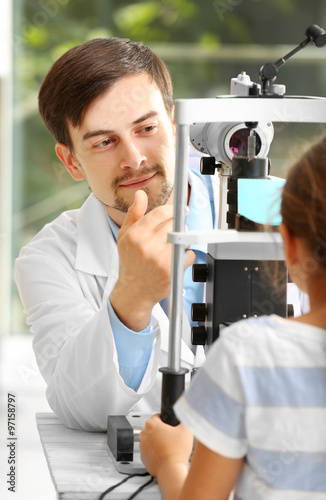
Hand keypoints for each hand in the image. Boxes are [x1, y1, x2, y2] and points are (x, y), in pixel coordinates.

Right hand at [110, 190, 194, 330]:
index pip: (161, 213)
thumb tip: (140, 194)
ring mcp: (160, 259)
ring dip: (182, 241)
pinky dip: (186, 256)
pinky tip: (175, 260)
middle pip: (174, 224)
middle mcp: (147, 246)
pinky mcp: (171, 270)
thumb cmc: (130, 262)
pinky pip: (188, 254)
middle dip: (177, 226)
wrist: (133, 291)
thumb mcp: (125, 236)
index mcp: (135, 235)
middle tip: (173, 233)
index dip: (173, 210)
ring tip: (172, 247)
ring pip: (183, 239)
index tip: (180, 211)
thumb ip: (134, 214)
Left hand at [139, 414, 192, 478]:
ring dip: (158, 442)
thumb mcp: (186, 429)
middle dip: (161, 431)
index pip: (158, 416)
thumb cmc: (176, 451)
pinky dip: (155, 452)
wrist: (171, 469)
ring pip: (151, 440)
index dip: (166, 421)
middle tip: (172, 437)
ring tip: (169, 447)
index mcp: (151, 424)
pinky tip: (165, 454)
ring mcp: (142, 446)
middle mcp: (144, 434)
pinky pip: (149, 451)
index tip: (171, 426)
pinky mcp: (143, 457)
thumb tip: (182, 418)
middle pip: (153, 428)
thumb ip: (183, 419)